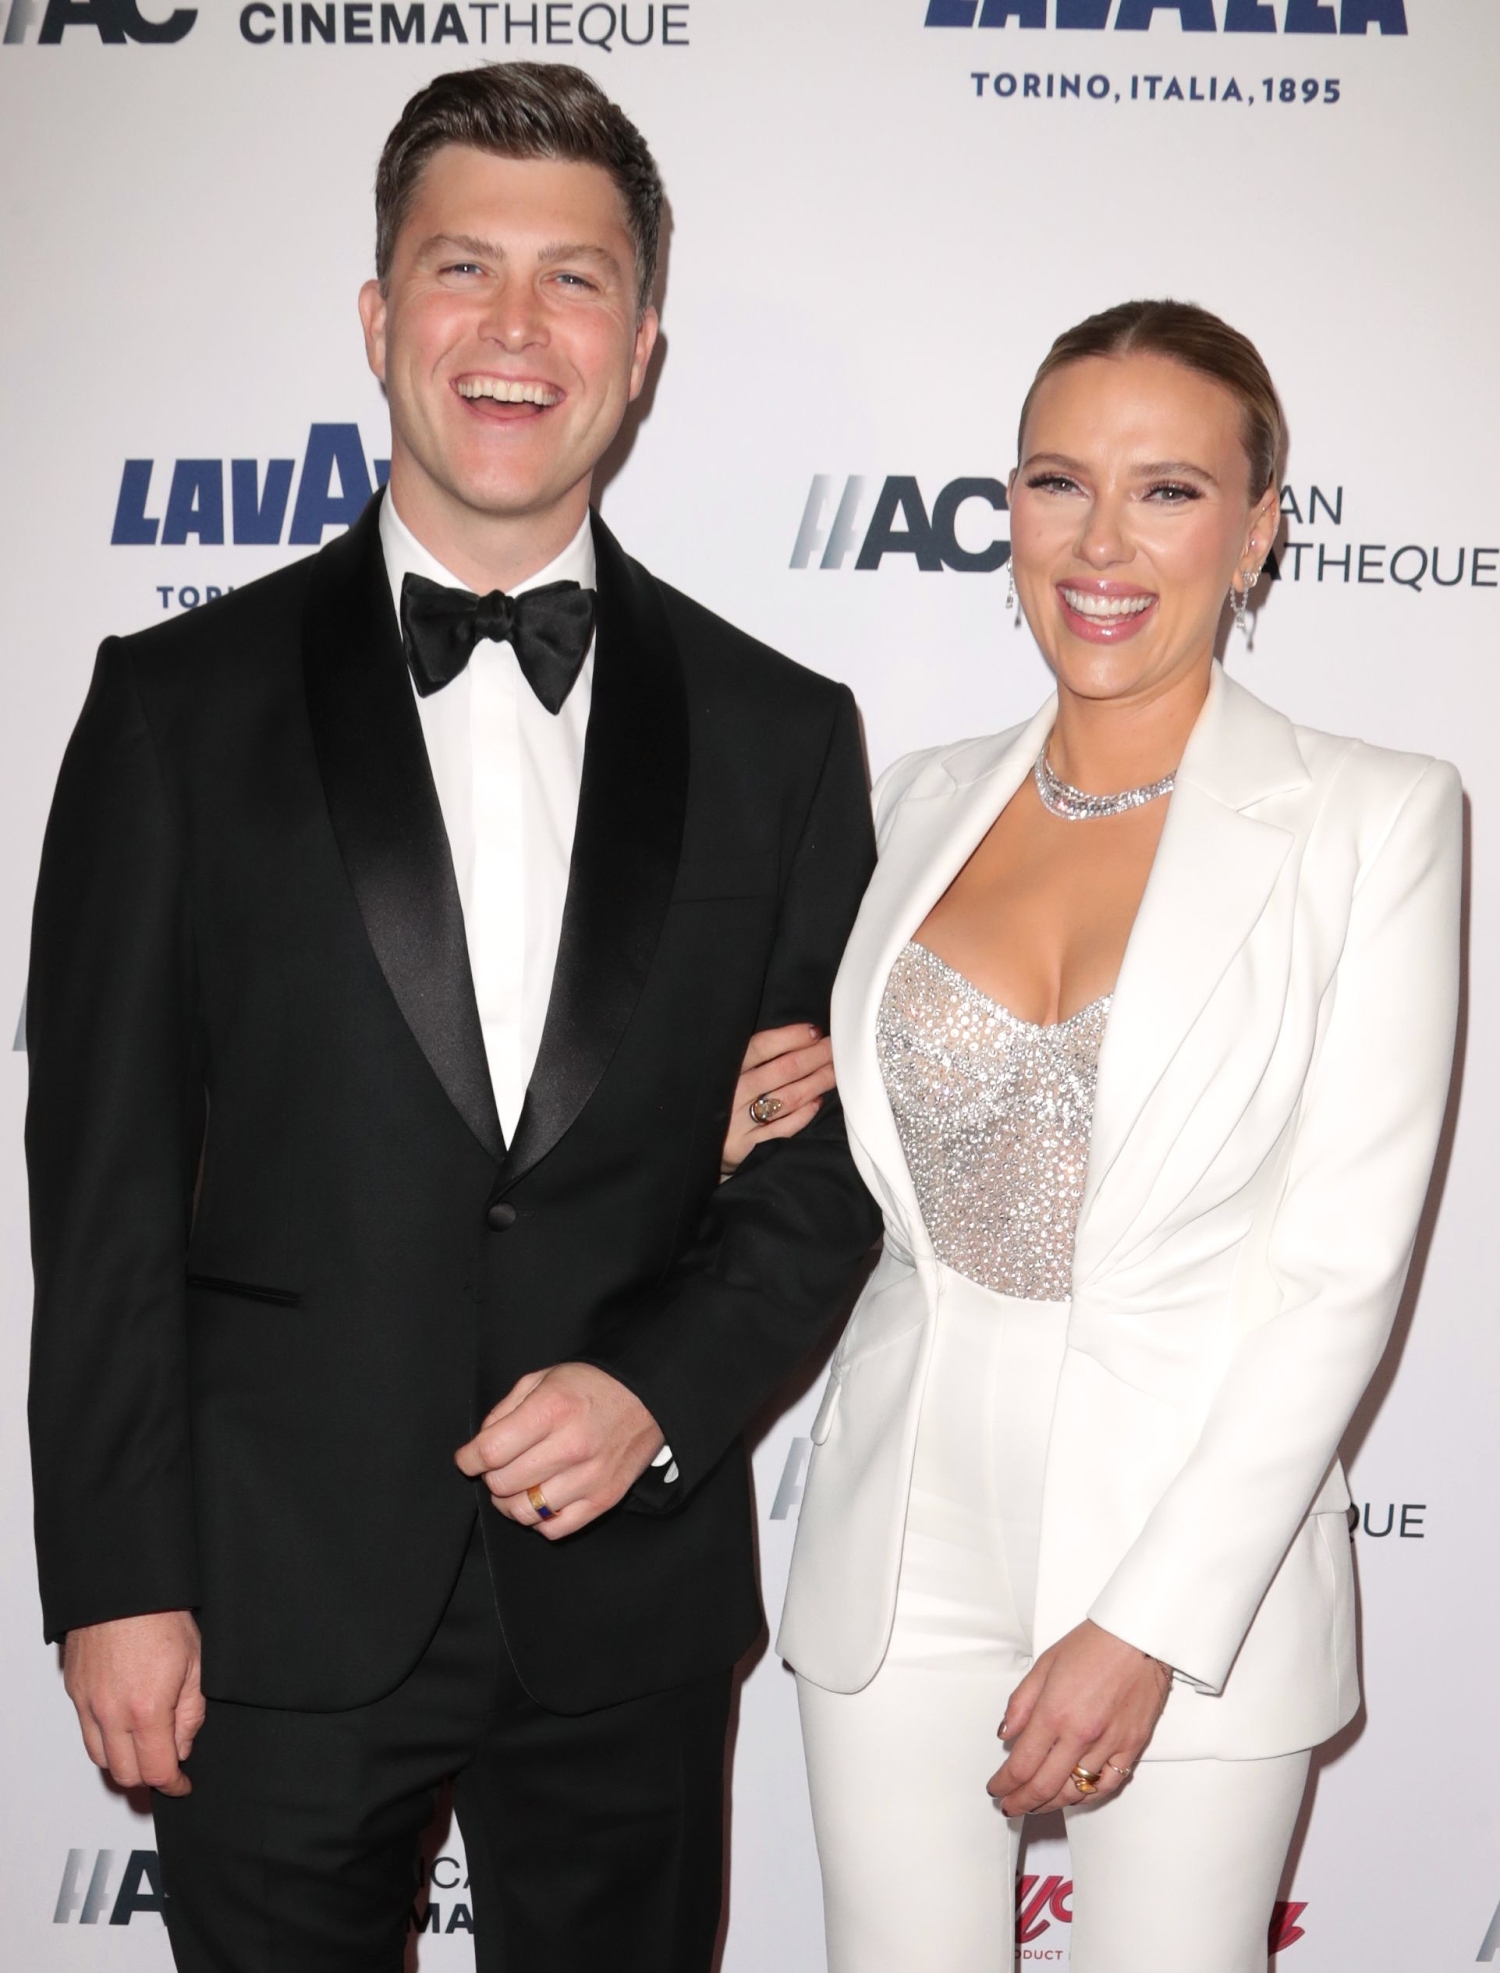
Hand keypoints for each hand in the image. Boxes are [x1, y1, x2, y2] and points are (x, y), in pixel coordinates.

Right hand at [63, 1609, 203, 1795]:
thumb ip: (191, 1714)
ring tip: (144, 1751)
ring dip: (123, 1762)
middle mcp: (111, 1713)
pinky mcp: (75, 1691)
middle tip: (165, 1769)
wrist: (125, 1588)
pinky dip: (105, 1739)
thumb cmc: (162, 1616)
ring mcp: (88, 1704)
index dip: (174, 1784)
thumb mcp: (196, 1665)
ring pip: (100, 1758)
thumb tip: (182, 1747)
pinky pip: (86, 1731)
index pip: (157, 1770)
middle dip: (148, 1777)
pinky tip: (123, 1726)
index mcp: (147, 1710)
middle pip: (125, 1774)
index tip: (181, 1783)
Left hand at [454, 1362, 664, 1540]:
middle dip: (490, 1477)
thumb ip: (506, 1409)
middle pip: (503, 1484)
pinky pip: (555, 1529)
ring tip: (516, 1487)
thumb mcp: (544, 1378)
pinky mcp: (604, 1499)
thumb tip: (481, 1445)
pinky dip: (539, 1520)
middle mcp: (571, 1446)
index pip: (491, 1451)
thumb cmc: (591, 1385)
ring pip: (525, 1512)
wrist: (648, 1396)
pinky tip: (540, 1500)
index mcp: (552, 1410)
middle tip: (497, 1467)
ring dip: (509, 1503)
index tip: (467, 1459)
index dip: (468, 1459)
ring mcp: (589, 1477)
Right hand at [721, 1024, 833, 1174]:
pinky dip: (804, 1114)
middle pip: (784, 1070)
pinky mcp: (748, 1146)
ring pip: (790, 1097)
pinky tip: (818, 1102)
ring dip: (817, 1082)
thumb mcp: (724, 1072)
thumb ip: (751, 1058)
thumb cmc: (717, 1099)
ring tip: (834, 1072)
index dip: (792, 1037)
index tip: (814, 1031)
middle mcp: (734, 1093)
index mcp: (726, 1068)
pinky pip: (784, 1128)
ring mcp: (740, 1121)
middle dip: (815, 1057)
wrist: (692, 1143)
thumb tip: (797, 1037)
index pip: (763, 1046)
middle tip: (834, 1049)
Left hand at [987, 1621, 1169, 1815]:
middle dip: (1021, 1801)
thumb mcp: (1044, 1664)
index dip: (1004, 1784)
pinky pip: (1108, 1785)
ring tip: (1036, 1804)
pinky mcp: (1132, 1747)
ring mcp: (1109, 1744)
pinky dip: (1088, 1796)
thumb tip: (1006, 1733)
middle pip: (1044, 1786)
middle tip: (1010, 1805)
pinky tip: (1074, 1796)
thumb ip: (1021, 1703)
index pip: (1021, 1764)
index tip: (996, 1788)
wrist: (1138, 1637)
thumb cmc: (1094, 1645)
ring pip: (1075, 1791)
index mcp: (1054, 1712)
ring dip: (1051, 1804)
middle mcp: (1081, 1734)